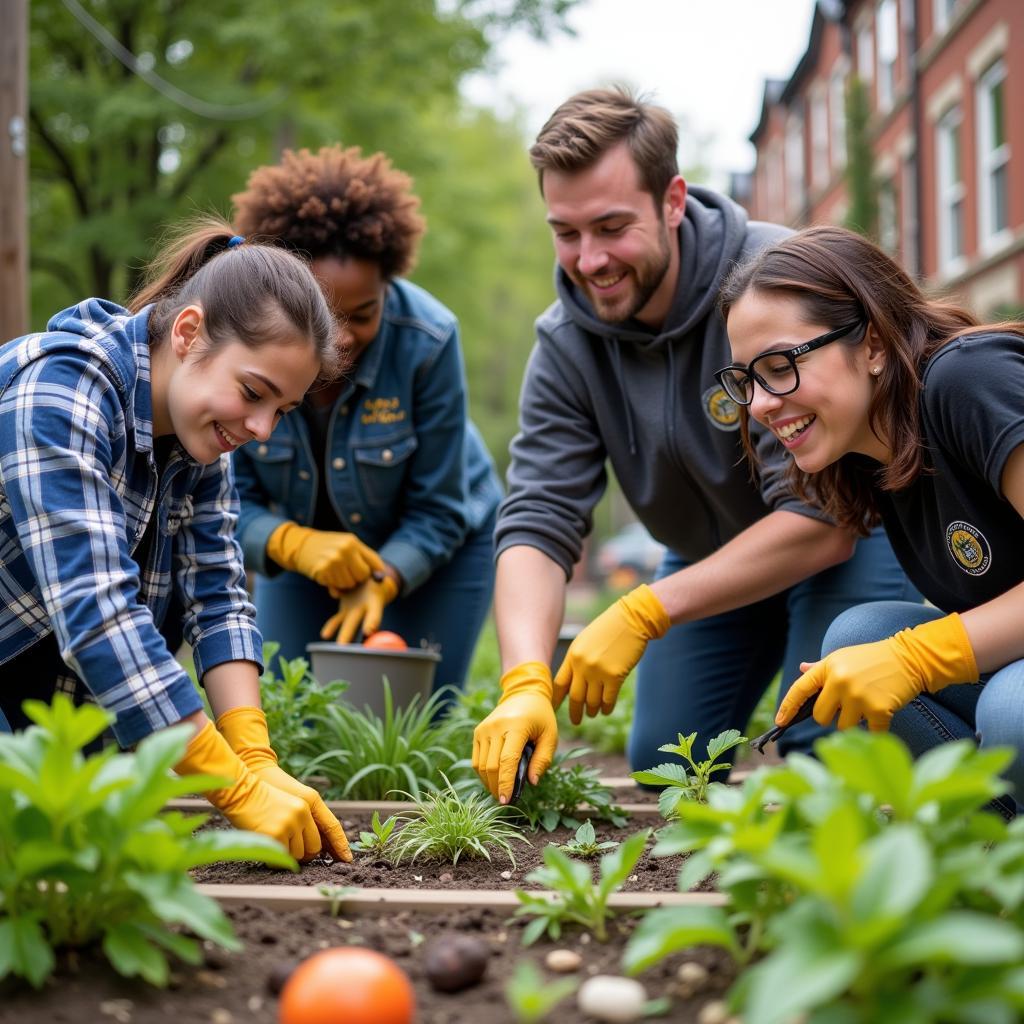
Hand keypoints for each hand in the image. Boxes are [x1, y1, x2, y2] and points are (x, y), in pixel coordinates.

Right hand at [215, 706, 351, 861]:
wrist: (240, 790)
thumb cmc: (263, 797)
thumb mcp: (291, 802)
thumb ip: (306, 819)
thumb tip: (319, 847)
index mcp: (310, 802)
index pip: (332, 827)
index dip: (340, 845)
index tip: (347, 859)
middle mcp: (303, 813)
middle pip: (313, 848)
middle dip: (304, 853)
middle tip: (287, 845)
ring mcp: (289, 824)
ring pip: (297, 855)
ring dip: (287, 854)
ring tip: (273, 837)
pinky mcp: (275, 834)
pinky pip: (281, 857)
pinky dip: (274, 857)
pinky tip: (265, 841)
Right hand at [266, 522, 382, 591]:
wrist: (301, 545)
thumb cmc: (328, 547)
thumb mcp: (345, 544)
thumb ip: (362, 558)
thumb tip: (380, 577)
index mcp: (353, 542)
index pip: (374, 563)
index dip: (375, 573)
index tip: (372, 577)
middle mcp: (345, 549)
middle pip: (362, 576)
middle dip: (357, 579)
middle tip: (347, 573)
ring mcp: (334, 560)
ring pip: (349, 584)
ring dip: (343, 583)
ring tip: (335, 572)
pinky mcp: (323, 570)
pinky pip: (336, 587)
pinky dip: (333, 586)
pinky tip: (327, 575)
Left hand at [320, 573, 399, 643]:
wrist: (372, 581)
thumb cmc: (377, 578)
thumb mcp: (378, 576)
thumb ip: (377, 577)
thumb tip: (377, 575)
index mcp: (376, 601)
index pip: (375, 613)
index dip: (372, 622)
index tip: (369, 631)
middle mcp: (365, 610)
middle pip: (356, 623)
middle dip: (349, 634)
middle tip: (343, 646)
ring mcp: (355, 612)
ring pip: (347, 625)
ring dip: (342, 635)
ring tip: (336, 645)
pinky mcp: (346, 610)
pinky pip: (337, 620)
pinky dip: (331, 627)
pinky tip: (325, 635)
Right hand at [472, 662, 557, 802]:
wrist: (524, 694)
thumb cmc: (541, 718)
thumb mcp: (550, 736)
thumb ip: (543, 760)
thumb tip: (532, 783)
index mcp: (516, 726)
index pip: (507, 761)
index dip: (506, 783)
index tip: (507, 801)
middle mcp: (496, 727)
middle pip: (491, 766)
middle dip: (497, 787)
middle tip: (506, 800)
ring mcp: (484, 729)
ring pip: (481, 765)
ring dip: (489, 783)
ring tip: (501, 792)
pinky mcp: (478, 732)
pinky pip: (476, 759)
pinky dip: (483, 773)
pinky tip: (494, 780)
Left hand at [553, 584, 669, 724]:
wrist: (631, 619)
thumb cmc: (609, 629)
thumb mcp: (585, 641)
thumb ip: (577, 660)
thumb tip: (571, 682)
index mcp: (572, 655)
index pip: (559, 683)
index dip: (556, 699)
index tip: (553, 708)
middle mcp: (583, 665)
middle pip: (575, 697)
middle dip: (575, 712)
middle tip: (575, 721)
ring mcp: (598, 671)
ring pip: (592, 701)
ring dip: (592, 710)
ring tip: (593, 713)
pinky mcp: (615, 676)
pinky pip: (608, 700)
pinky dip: (606, 708)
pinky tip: (606, 710)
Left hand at [777, 613, 978, 731]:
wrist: (909, 658)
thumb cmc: (872, 659)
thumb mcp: (843, 657)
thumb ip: (821, 667)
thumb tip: (801, 669)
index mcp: (828, 667)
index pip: (800, 689)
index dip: (787, 707)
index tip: (780, 721)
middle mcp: (839, 681)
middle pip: (820, 717)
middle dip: (831, 716)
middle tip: (847, 705)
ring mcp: (858, 696)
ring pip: (843, 727)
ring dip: (854, 721)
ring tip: (867, 703)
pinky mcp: (878, 709)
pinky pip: (869, 732)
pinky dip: (876, 728)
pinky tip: (882, 711)